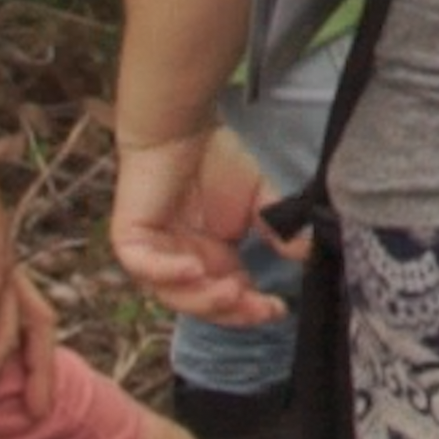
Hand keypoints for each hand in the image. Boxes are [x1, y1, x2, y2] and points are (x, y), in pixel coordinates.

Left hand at [108, 127, 285, 329]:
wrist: (178, 126)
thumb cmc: (214, 159)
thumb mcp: (256, 200)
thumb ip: (277, 228)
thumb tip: (307, 253)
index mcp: (209, 260)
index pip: (228, 299)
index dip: (251, 310)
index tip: (279, 309)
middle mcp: (180, 264)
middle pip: (202, 305)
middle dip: (232, 312)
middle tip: (260, 308)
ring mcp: (152, 256)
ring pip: (173, 294)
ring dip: (203, 299)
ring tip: (233, 292)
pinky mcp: (131, 241)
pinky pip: (144, 268)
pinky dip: (169, 273)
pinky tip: (194, 269)